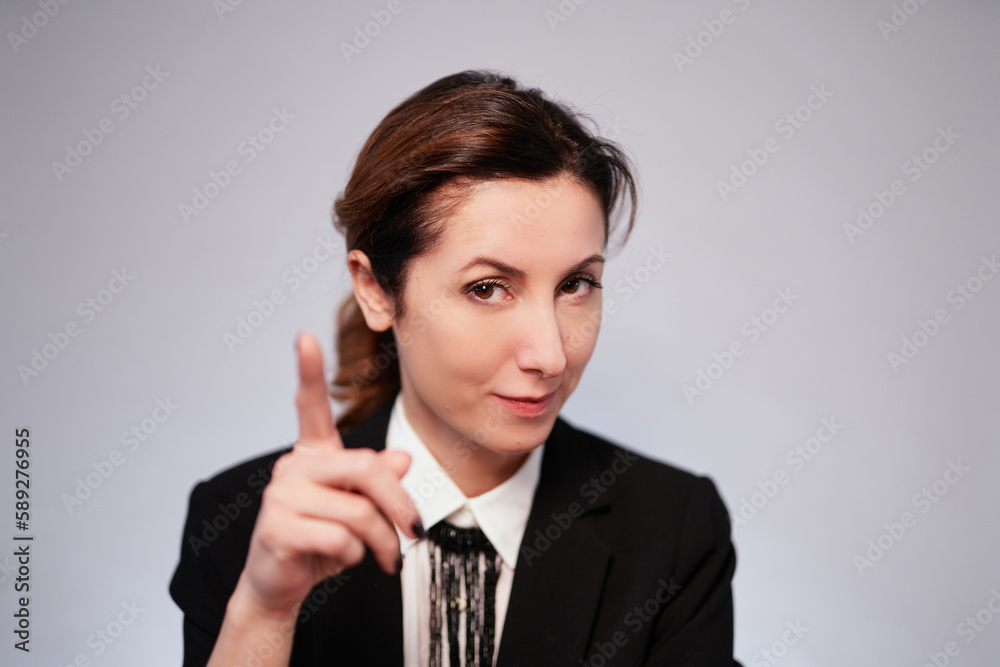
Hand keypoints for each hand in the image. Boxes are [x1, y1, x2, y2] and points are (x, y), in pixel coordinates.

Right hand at [236, 332, 422, 615]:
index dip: (307, 372)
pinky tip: (345, 559)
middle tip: (415, 532)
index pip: (308, 407)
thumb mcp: (357, 509)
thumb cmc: (320, 541)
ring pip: (358, 511)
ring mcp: (280, 496)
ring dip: (381, 541)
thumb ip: (378, 482)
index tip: (305, 337)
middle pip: (366, 467)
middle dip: (400, 503)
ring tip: (382, 556)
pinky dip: (355, 555)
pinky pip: (339, 536)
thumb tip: (401, 459)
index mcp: (311, 455)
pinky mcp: (276, 528)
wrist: (280, 586)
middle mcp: (292, 468)